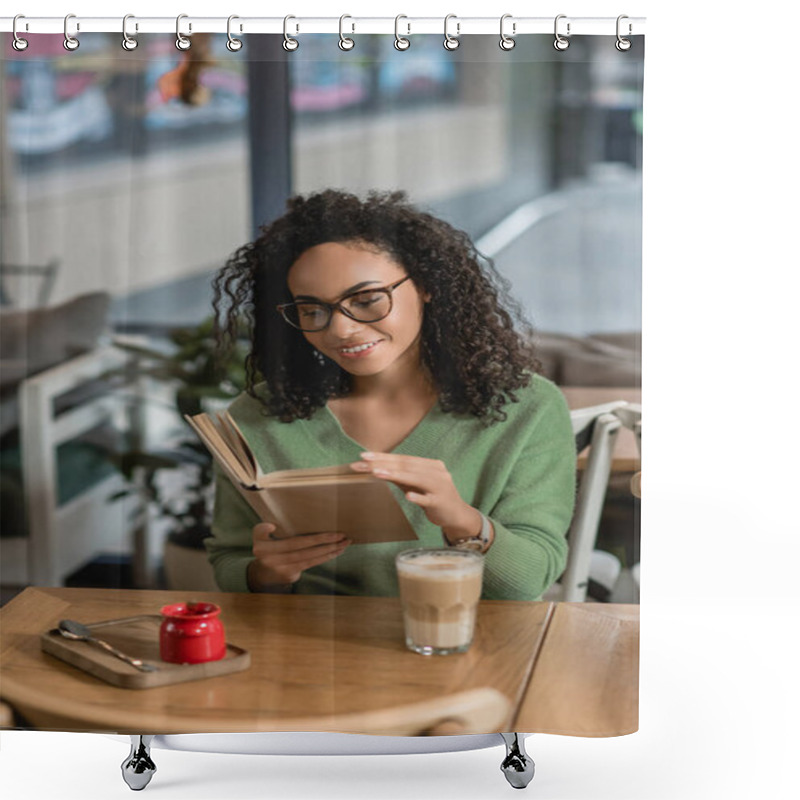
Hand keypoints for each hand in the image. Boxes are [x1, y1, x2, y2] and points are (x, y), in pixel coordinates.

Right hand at [247, 523, 350, 591]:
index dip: (272, 531)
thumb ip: (261, 530)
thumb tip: (271, 526)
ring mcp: (281, 568)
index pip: (268, 536)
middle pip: (297, 545)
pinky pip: (311, 563)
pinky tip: (337, 551)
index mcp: (261, 546)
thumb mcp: (258, 538)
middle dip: (321, 539)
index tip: (277, 526)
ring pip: (308, 556)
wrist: (264, 575)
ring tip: (344, 542)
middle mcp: (270, 558)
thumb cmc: (266, 549)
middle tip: (340, 534)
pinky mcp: (291, 574)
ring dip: (328, 549)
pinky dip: (325, 556)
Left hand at [350, 452, 482, 541]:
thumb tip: (376, 468)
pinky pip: (428, 499)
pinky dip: (419, 497)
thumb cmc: (433, 497)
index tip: (363, 455)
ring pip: (417, 478)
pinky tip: (408, 496)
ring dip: (396, 475)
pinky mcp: (441, 502)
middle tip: (363, 462)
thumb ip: (400, 476)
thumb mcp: (416, 485)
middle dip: (383, 463)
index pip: (404, 459)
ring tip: (377, 473)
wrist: (457, 515)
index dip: (384, 456)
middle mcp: (437, 472)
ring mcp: (441, 487)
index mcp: (431, 465)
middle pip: (407, 465)